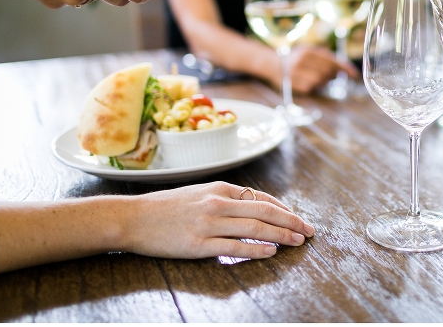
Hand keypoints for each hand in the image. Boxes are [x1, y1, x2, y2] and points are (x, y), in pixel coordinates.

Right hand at [124, 182, 314, 259]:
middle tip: (310, 230)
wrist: (132, 218)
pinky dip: (256, 249)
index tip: (298, 219)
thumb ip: (225, 198)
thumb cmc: (165, 207)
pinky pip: (234, 247)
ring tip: (298, 241)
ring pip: (255, 228)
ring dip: (281, 235)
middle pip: (265, 211)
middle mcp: (217, 203)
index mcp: (220, 189)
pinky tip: (271, 252)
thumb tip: (252, 207)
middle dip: (292, 221)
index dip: (284, 209)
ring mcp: (208, 223)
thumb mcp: (199, 193)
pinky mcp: (198, 244)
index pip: (261, 198)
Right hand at [287, 45, 359, 93]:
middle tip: (331, 74)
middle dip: (333, 74)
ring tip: (315, 75)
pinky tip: (307, 80)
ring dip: (323, 80)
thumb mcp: (308, 51)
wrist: (272, 64)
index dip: (345, 68)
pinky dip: (314, 86)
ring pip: (321, 80)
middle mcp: (303, 61)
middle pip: (328, 71)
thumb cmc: (296, 58)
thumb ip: (324, 58)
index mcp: (309, 51)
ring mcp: (298, 73)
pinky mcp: (295, 84)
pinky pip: (312, 87)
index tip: (354, 74)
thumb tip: (341, 68)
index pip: (332, 61)